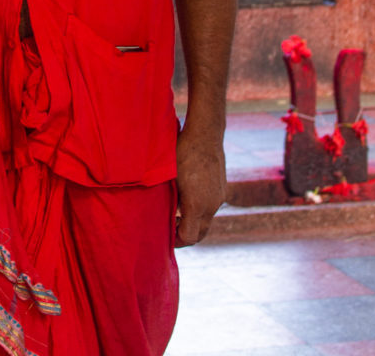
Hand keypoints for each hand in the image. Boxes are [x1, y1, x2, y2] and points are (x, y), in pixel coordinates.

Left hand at [174, 123, 226, 246]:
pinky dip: (200, 211)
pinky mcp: (222, 189)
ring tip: (177, 213)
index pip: (189, 237)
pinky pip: (211, 208)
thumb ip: (164, 197)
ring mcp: (219, 197)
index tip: (166, 235)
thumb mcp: (168, 175)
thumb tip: (151, 211)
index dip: (176, 241)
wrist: (205, 132)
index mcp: (196, 204)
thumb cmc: (182, 151)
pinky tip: (188, 199)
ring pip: (207, 221)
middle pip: (200, 234)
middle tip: (170, 229)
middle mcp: (211, 205)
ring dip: (193, 222)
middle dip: (185, 235)